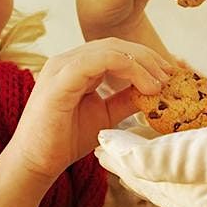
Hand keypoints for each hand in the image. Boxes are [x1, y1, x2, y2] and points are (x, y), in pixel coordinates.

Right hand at [8, 38, 173, 181]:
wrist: (35, 162)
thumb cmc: (64, 140)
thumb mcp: (105, 116)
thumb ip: (125, 99)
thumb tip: (155, 90)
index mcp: (75, 67)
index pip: (115, 50)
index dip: (144, 58)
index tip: (168, 75)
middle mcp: (67, 61)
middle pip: (116, 45)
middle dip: (147, 57)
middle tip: (170, 75)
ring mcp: (61, 67)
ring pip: (110, 49)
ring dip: (141, 63)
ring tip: (160, 83)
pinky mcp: (59, 79)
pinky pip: (97, 61)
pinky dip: (126, 68)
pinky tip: (145, 86)